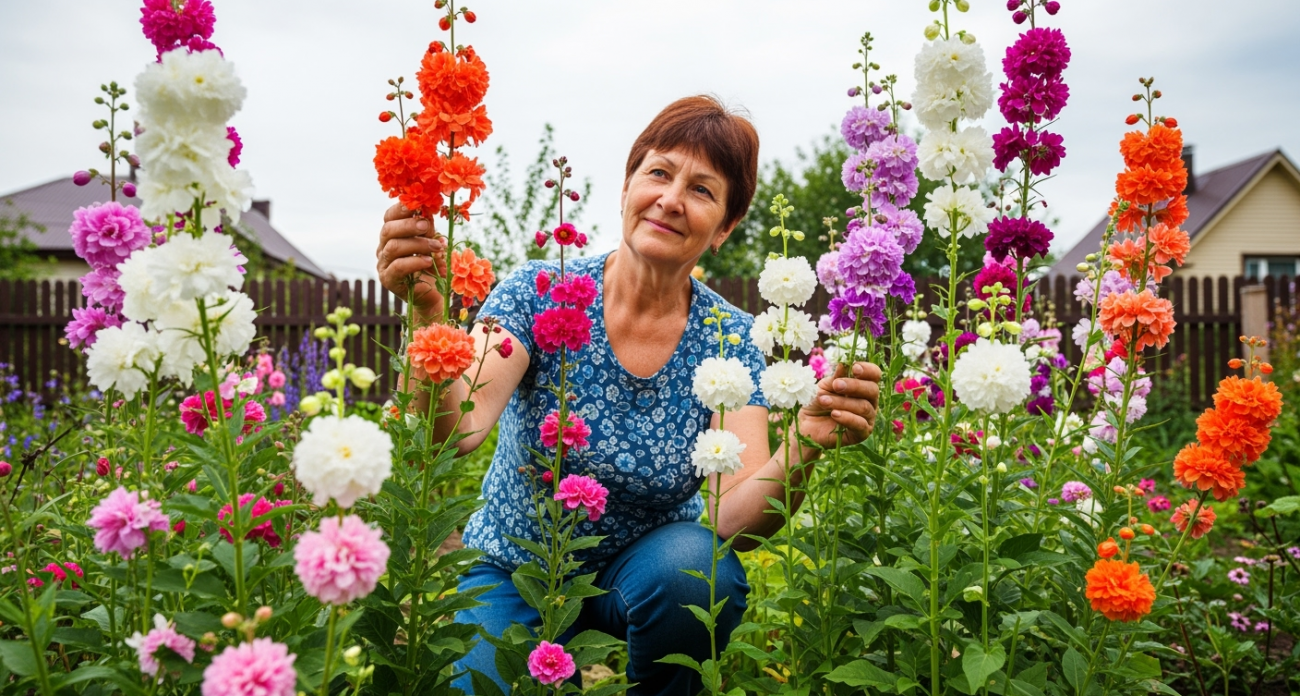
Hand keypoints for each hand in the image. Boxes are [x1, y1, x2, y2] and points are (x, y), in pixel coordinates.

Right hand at [376, 203, 446, 319]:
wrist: (433, 294)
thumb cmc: (433, 266)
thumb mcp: (432, 244)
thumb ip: (428, 230)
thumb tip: (428, 213)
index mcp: (392, 235)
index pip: (390, 217)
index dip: (401, 209)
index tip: (418, 205)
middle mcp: (384, 247)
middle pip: (388, 230)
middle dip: (409, 225)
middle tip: (427, 226)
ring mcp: (383, 263)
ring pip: (394, 247)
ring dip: (418, 244)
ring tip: (436, 247)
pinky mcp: (388, 279)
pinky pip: (398, 266)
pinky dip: (415, 261)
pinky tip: (429, 261)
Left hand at [797, 361, 881, 448]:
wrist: (807, 424)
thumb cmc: (819, 402)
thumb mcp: (826, 386)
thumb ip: (837, 377)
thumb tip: (844, 363)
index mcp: (863, 386)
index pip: (874, 375)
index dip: (867, 370)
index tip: (854, 367)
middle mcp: (870, 401)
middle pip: (872, 390)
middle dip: (854, 386)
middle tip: (836, 385)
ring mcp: (868, 418)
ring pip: (864, 407)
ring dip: (842, 402)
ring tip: (824, 401)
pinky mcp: (862, 433)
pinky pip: (860, 425)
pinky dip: (847, 418)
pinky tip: (834, 414)